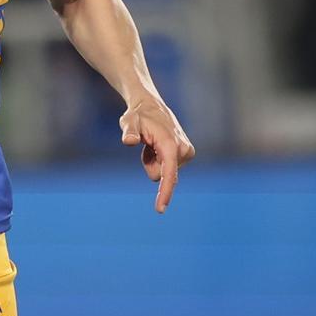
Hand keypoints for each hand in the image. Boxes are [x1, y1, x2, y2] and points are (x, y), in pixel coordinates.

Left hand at [119, 96, 195, 213]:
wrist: (151, 106)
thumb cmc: (138, 115)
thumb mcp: (129, 121)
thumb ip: (129, 131)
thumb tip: (128, 141)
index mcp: (171, 146)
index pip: (168, 175)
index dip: (165, 192)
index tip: (160, 209)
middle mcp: (183, 150)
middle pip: (159, 175)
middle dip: (149, 164)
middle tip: (146, 143)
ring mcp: (186, 153)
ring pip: (162, 173)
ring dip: (153, 160)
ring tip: (152, 143)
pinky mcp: (186, 155)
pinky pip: (165, 169)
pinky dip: (157, 160)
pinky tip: (156, 145)